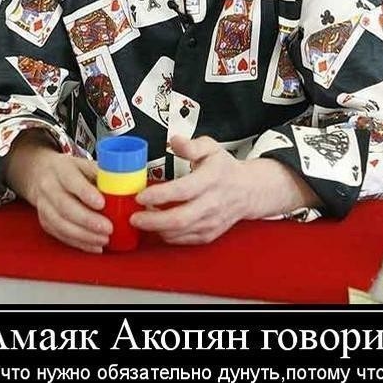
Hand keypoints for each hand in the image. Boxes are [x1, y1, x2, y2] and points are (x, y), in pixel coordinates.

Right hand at [3, 130, 111, 252]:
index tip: (102, 204)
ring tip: (104, 240)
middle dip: (88, 220)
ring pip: (61, 224)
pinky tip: (95, 246)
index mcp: (61, 169)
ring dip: (84, 235)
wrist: (41, 174)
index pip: (71, 181)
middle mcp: (49, 187)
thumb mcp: (85, 164)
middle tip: (108, 228)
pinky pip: (60, 235)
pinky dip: (79, 243)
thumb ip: (102, 174)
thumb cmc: (71, 170)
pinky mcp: (45, 222)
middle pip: (65, 206)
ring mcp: (44, 206)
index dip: (86, 193)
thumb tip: (126, 186)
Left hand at [130, 135, 249, 244]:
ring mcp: (211, 222)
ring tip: (142, 219)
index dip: (159, 195)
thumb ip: (191, 145)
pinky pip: (184, 240)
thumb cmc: (225, 168)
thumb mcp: (211, 148)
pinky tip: (158, 226)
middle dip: (152, 221)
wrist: (248, 190)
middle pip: (179, 219)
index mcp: (210, 180)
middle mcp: (211, 204)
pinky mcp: (208, 234)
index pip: (182, 191)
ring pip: (180, 233)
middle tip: (134, 217)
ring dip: (157, 228)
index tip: (141, 195)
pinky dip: (167, 235)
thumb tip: (174, 141)